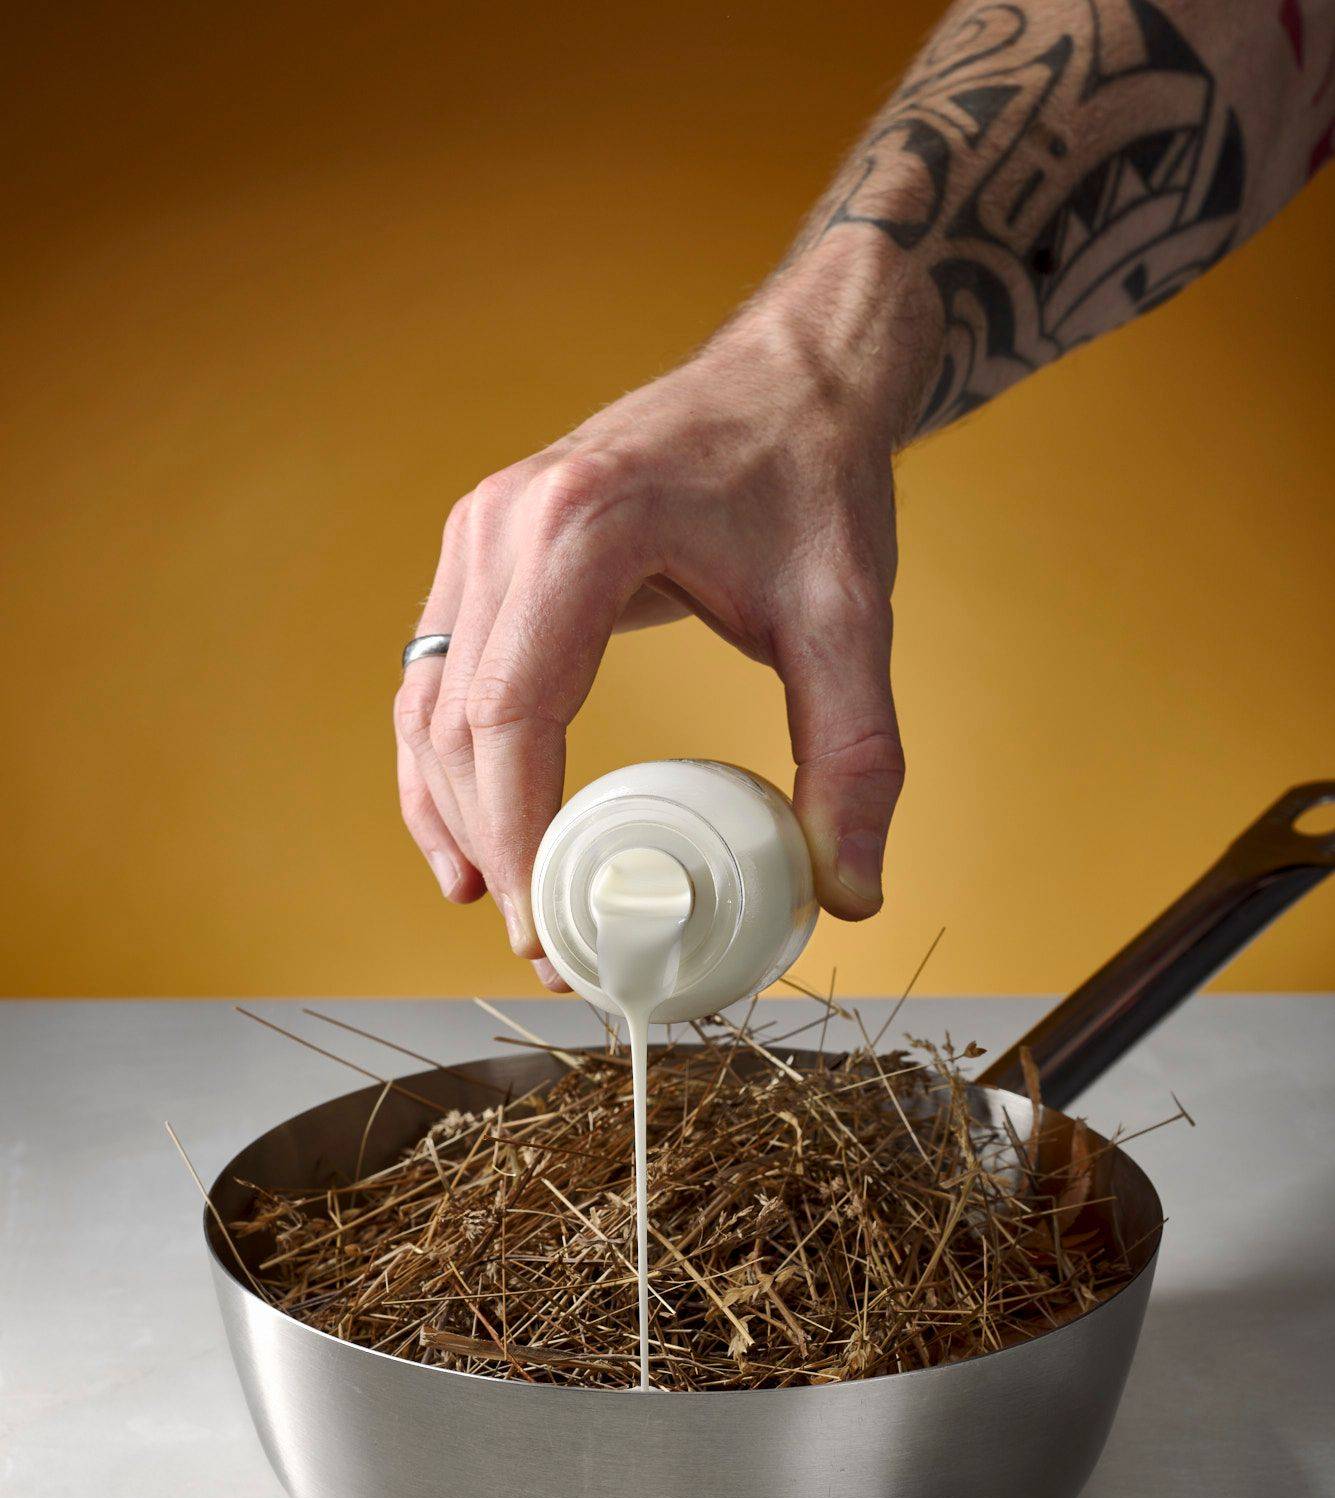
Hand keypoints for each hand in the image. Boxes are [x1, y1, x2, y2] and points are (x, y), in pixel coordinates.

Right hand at [395, 240, 932, 980]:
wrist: (791, 375)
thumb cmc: (812, 477)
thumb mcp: (849, 618)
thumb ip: (855, 758)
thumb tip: (850, 892)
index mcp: (580, 528)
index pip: (510, 715)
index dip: (518, 837)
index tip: (551, 928)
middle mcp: (504, 523)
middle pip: (458, 723)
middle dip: (492, 848)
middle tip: (546, 947)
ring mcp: (480, 531)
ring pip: (430, 705)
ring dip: (451, 816)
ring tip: (502, 908)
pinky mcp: (483, 549)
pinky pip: (437, 674)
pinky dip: (445, 763)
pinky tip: (469, 839)